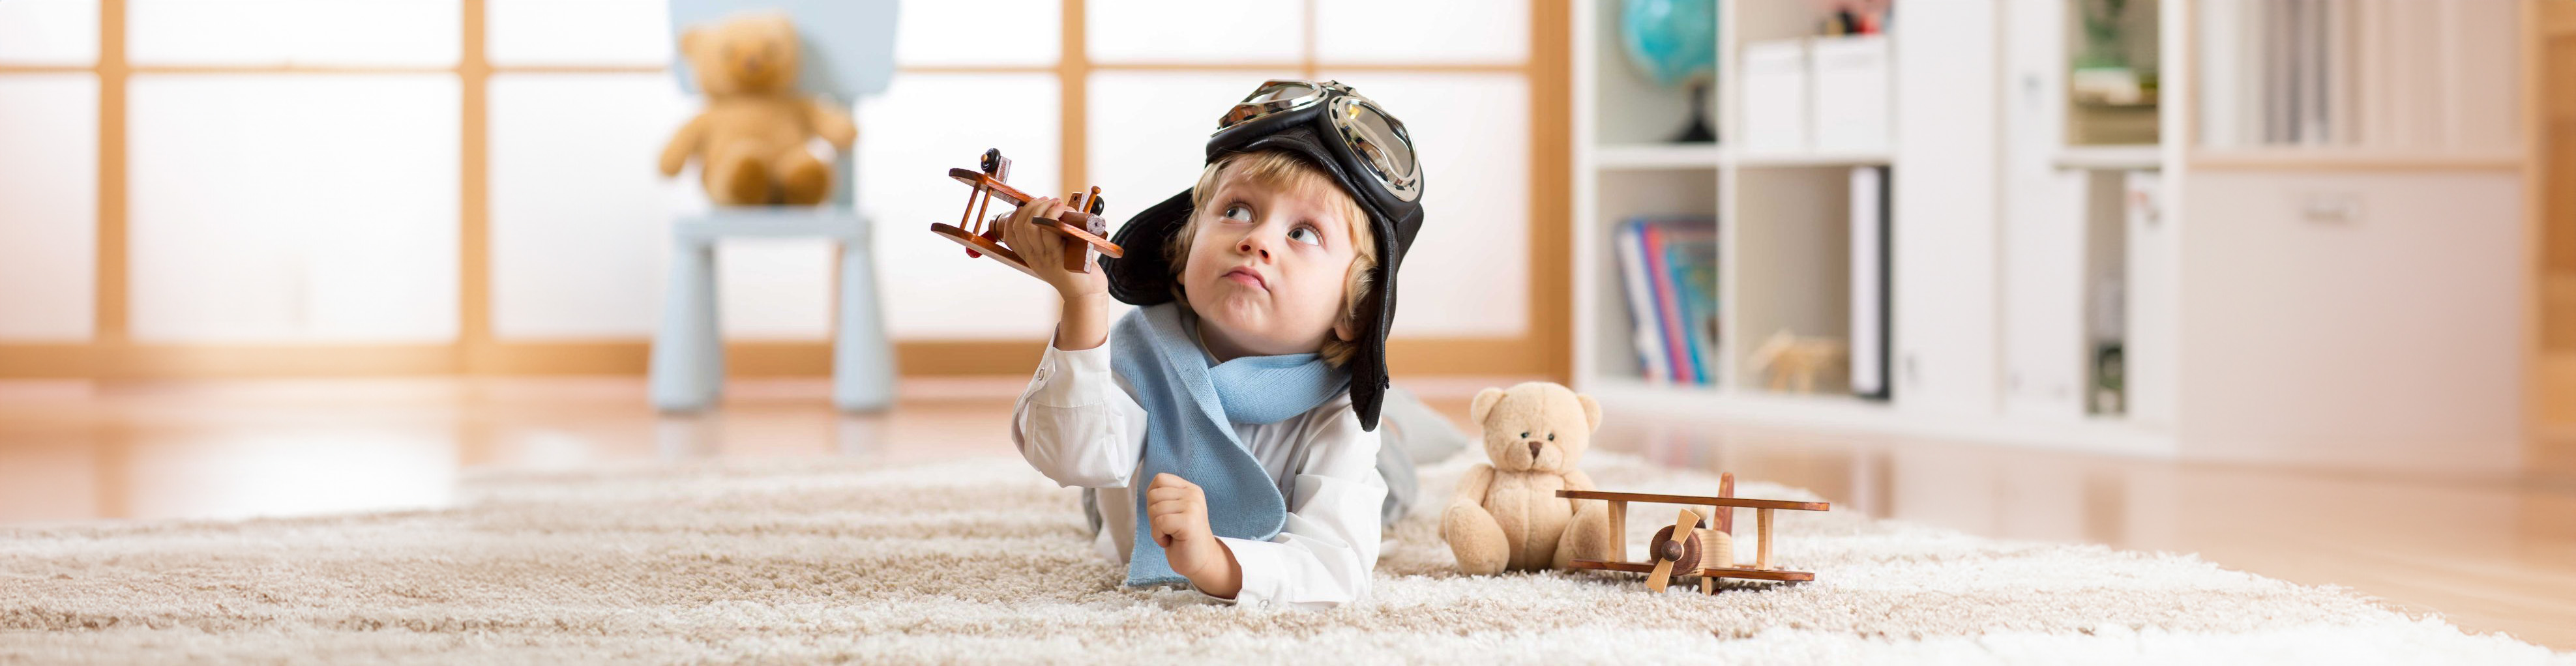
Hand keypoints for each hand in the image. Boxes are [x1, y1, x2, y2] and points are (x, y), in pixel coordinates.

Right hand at [996, 196, 1107, 300]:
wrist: (1087, 294)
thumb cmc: (1078, 271)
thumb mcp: (1060, 253)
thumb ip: (1054, 238)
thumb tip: (1057, 212)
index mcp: (1031, 256)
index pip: (1010, 235)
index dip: (1015, 216)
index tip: (1030, 205)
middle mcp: (1034, 257)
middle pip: (1020, 225)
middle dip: (1031, 206)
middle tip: (1047, 200)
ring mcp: (1044, 258)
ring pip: (1031, 226)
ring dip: (1043, 207)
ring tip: (1057, 203)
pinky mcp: (1058, 257)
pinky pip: (1049, 230)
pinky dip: (1054, 215)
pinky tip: (1062, 210)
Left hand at [1145, 473, 1240, 597]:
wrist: (1201, 562)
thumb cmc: (1182, 539)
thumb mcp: (1174, 510)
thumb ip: (1164, 497)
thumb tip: (1148, 489)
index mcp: (1190, 489)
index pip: (1159, 479)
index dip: (1153, 499)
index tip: (1165, 515)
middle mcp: (1193, 494)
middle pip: (1153, 495)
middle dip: (1153, 515)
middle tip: (1169, 528)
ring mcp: (1193, 506)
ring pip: (1154, 509)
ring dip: (1156, 528)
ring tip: (1172, 535)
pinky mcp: (1189, 521)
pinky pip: (1159, 523)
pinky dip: (1158, 536)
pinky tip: (1171, 541)